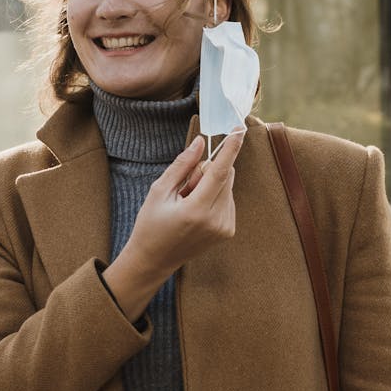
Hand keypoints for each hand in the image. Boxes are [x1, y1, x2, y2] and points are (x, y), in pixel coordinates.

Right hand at [102, 129, 244, 320]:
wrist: (154, 260)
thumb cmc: (150, 225)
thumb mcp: (159, 191)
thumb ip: (182, 165)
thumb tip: (201, 142)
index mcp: (196, 210)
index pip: (219, 172)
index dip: (230, 149)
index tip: (240, 130)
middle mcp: (216, 220)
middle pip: (226, 176)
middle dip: (208, 170)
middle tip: (185, 186)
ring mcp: (224, 228)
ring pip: (228, 187)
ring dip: (210, 185)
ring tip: (188, 204)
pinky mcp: (228, 231)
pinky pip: (228, 199)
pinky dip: (214, 197)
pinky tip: (196, 212)